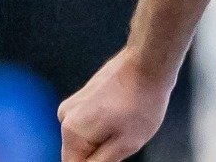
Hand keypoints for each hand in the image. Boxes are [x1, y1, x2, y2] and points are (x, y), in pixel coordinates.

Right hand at [58, 48, 172, 161]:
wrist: (150, 62)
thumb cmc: (142, 101)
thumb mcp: (126, 144)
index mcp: (71, 132)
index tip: (115, 150)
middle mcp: (65, 116)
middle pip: (80, 152)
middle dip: (102, 152)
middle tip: (127, 137)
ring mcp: (74, 103)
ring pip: (88, 136)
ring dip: (106, 138)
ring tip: (129, 122)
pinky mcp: (85, 95)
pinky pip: (92, 122)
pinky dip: (108, 124)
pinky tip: (127, 113)